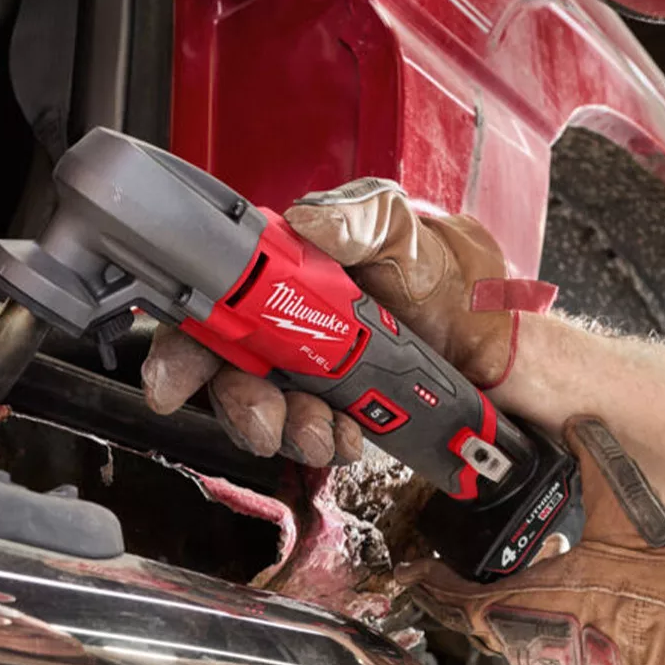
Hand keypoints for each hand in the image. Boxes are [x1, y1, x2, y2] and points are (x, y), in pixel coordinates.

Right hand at [141, 178, 526, 464]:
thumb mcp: (411, 235)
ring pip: (263, 413)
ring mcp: (305, 370)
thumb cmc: (447, 279)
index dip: (182, 347)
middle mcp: (284, 324)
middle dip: (240, 406)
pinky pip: (305, 436)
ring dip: (287, 430)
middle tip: (267, 423)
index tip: (171, 384)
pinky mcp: (329, 407)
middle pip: (226, 373)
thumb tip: (309, 223)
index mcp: (287, 274)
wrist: (493, 346)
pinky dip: (323, 443)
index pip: (212, 307)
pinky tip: (350, 435)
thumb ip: (364, 221)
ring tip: (328, 431)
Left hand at [402, 416, 664, 664]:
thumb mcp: (624, 521)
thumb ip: (599, 467)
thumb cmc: (663, 606)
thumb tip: (582, 426)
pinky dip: (537, 623)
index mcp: (521, 604)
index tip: (407, 570)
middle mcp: (524, 643)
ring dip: (504, 607)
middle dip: (457, 593)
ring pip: (507, 635)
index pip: (450, 596)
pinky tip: (561, 600)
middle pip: (472, 619)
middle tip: (447, 569)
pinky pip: (539, 650)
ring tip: (516, 575)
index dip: (425, 581)